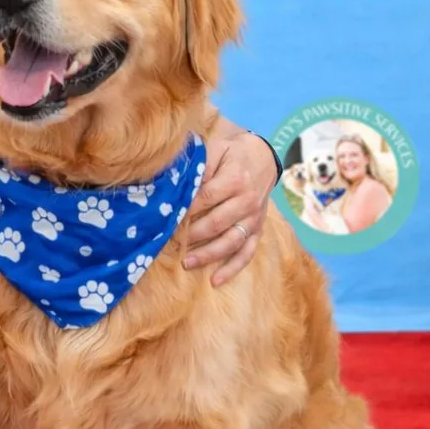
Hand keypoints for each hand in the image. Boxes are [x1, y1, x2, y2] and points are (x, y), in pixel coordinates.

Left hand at [181, 132, 277, 286]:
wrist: (263, 156)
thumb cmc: (232, 153)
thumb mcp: (216, 149)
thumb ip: (201, 165)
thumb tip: (182, 183)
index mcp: (235, 180)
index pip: (205, 198)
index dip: (185, 210)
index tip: (166, 219)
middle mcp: (247, 201)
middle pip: (216, 223)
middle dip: (191, 235)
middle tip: (169, 243)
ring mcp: (254, 218)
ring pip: (231, 242)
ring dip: (208, 255)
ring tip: (186, 263)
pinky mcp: (258, 229)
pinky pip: (248, 252)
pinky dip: (233, 268)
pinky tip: (215, 280)